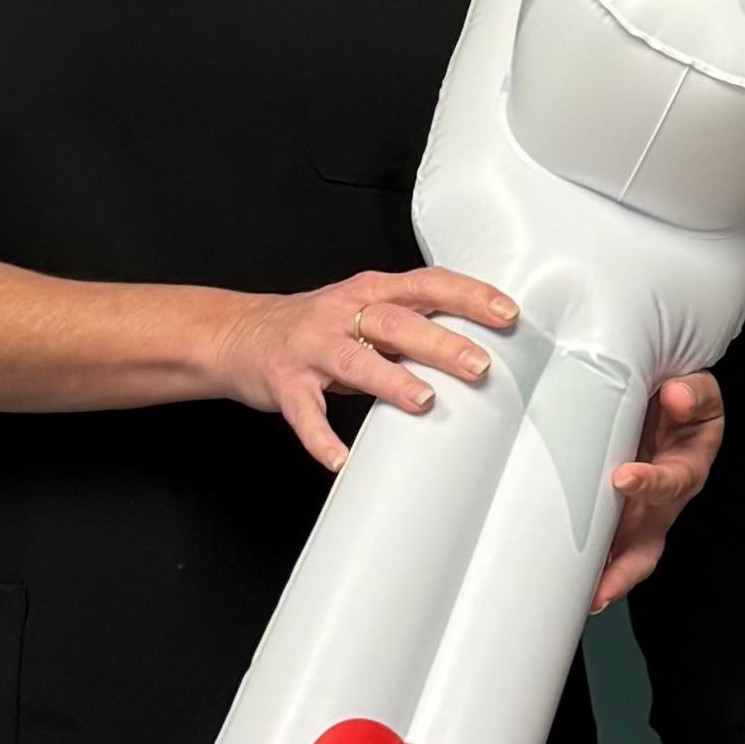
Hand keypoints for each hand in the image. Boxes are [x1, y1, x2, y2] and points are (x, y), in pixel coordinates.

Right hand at [231, 268, 517, 473]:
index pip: (427, 285)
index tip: (507, 314)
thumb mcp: (363, 313)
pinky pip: (305, 413)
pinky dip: (321, 438)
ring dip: (391, 380)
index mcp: (369, 292)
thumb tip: (475, 345)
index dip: (468, 296)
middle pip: (397, 322)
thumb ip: (411, 325)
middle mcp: (342, 313)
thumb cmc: (314, 326)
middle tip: (479, 365)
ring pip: (355, 361)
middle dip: (441, 342)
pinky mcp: (285, 381)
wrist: (237, 334)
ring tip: (424, 401)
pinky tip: (340, 459)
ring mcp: (312, 347)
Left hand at [589, 369, 724, 614]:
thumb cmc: (684, 403)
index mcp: (686, 469)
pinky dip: (580, 567)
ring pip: (620, 558)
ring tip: (575, 599)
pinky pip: (596, 545)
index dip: (651, 484)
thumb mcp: (699, 392)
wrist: (670, 404)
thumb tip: (676, 397)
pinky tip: (554, 580)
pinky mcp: (610, 514)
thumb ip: (693, 394)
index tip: (625, 479)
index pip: (672, 483)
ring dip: (600, 580)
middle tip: (601, 591)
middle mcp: (660, 504)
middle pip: (647, 549)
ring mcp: (634, 515)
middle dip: (624, 573)